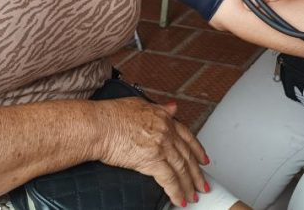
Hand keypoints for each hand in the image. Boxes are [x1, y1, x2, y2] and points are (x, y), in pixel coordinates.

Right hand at [92, 98, 208, 206]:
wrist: (99, 125)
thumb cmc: (111, 115)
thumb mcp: (140, 104)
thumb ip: (159, 109)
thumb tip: (173, 107)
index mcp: (164, 118)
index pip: (187, 136)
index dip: (198, 150)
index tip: (203, 160)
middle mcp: (166, 131)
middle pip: (187, 156)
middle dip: (197, 174)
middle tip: (202, 185)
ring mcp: (161, 146)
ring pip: (182, 169)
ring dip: (189, 186)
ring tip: (193, 196)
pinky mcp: (152, 160)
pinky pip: (170, 180)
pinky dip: (176, 192)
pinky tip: (180, 200)